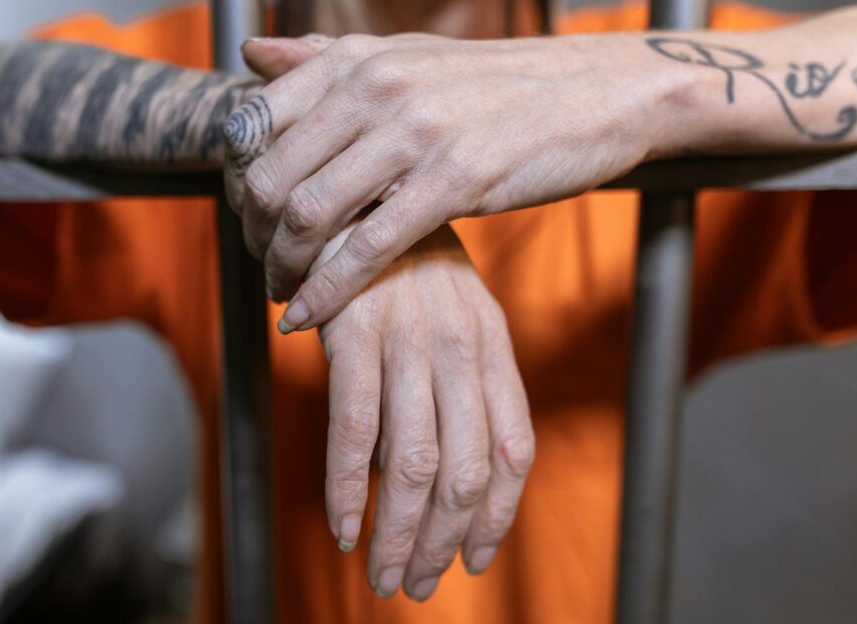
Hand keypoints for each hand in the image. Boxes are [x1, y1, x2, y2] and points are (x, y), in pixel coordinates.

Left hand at [224, 33, 677, 331]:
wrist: (592, 92)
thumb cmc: (489, 84)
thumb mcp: (402, 54)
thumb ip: (323, 59)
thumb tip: (250, 53)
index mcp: (356, 60)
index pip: (254, 124)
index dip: (236, 181)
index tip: (244, 217)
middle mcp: (376, 87)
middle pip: (270, 175)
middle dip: (252, 234)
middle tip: (261, 264)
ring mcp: (415, 133)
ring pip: (310, 213)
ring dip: (282, 267)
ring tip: (282, 292)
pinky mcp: (456, 180)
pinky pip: (368, 248)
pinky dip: (326, 291)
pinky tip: (306, 316)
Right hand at [318, 224, 533, 600]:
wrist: (354, 186)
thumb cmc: (400, 259)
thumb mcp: (452, 311)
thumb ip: (460, 383)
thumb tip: (441, 470)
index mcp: (492, 343)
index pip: (514, 449)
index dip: (497, 516)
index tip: (475, 559)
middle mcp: (460, 347)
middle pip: (466, 471)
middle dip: (444, 542)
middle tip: (418, 585)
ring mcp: (408, 342)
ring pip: (413, 465)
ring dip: (399, 533)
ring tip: (382, 574)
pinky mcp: (353, 336)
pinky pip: (354, 432)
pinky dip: (346, 491)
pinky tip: (341, 527)